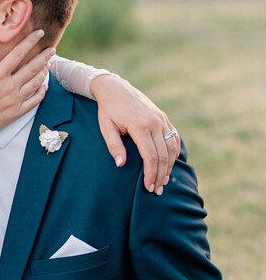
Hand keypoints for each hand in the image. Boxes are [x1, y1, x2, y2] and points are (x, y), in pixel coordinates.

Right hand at [0, 30, 51, 139]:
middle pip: (32, 68)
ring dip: (43, 72)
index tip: (39, 33)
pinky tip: (44, 87)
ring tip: (48, 65)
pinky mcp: (16, 113)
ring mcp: (14, 101)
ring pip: (35, 83)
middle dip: (43, 56)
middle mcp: (9, 87)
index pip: (18, 54)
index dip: (30, 42)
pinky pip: (34, 102)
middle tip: (52, 49)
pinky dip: (41, 93)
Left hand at [91, 74, 178, 193]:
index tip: (149, 187)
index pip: (150, 155)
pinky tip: (169, 164)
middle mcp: (154, 122)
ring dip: (169, 166)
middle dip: (161, 175)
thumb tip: (121, 164)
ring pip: (171, 147)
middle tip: (157, 190)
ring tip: (164, 181)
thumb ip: (114, 146)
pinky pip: (174, 138)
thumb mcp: (106, 127)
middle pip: (163, 155)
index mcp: (140, 125)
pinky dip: (174, 153)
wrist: (116, 89)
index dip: (151, 173)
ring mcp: (161, 119)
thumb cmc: (108, 110)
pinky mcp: (164, 118)